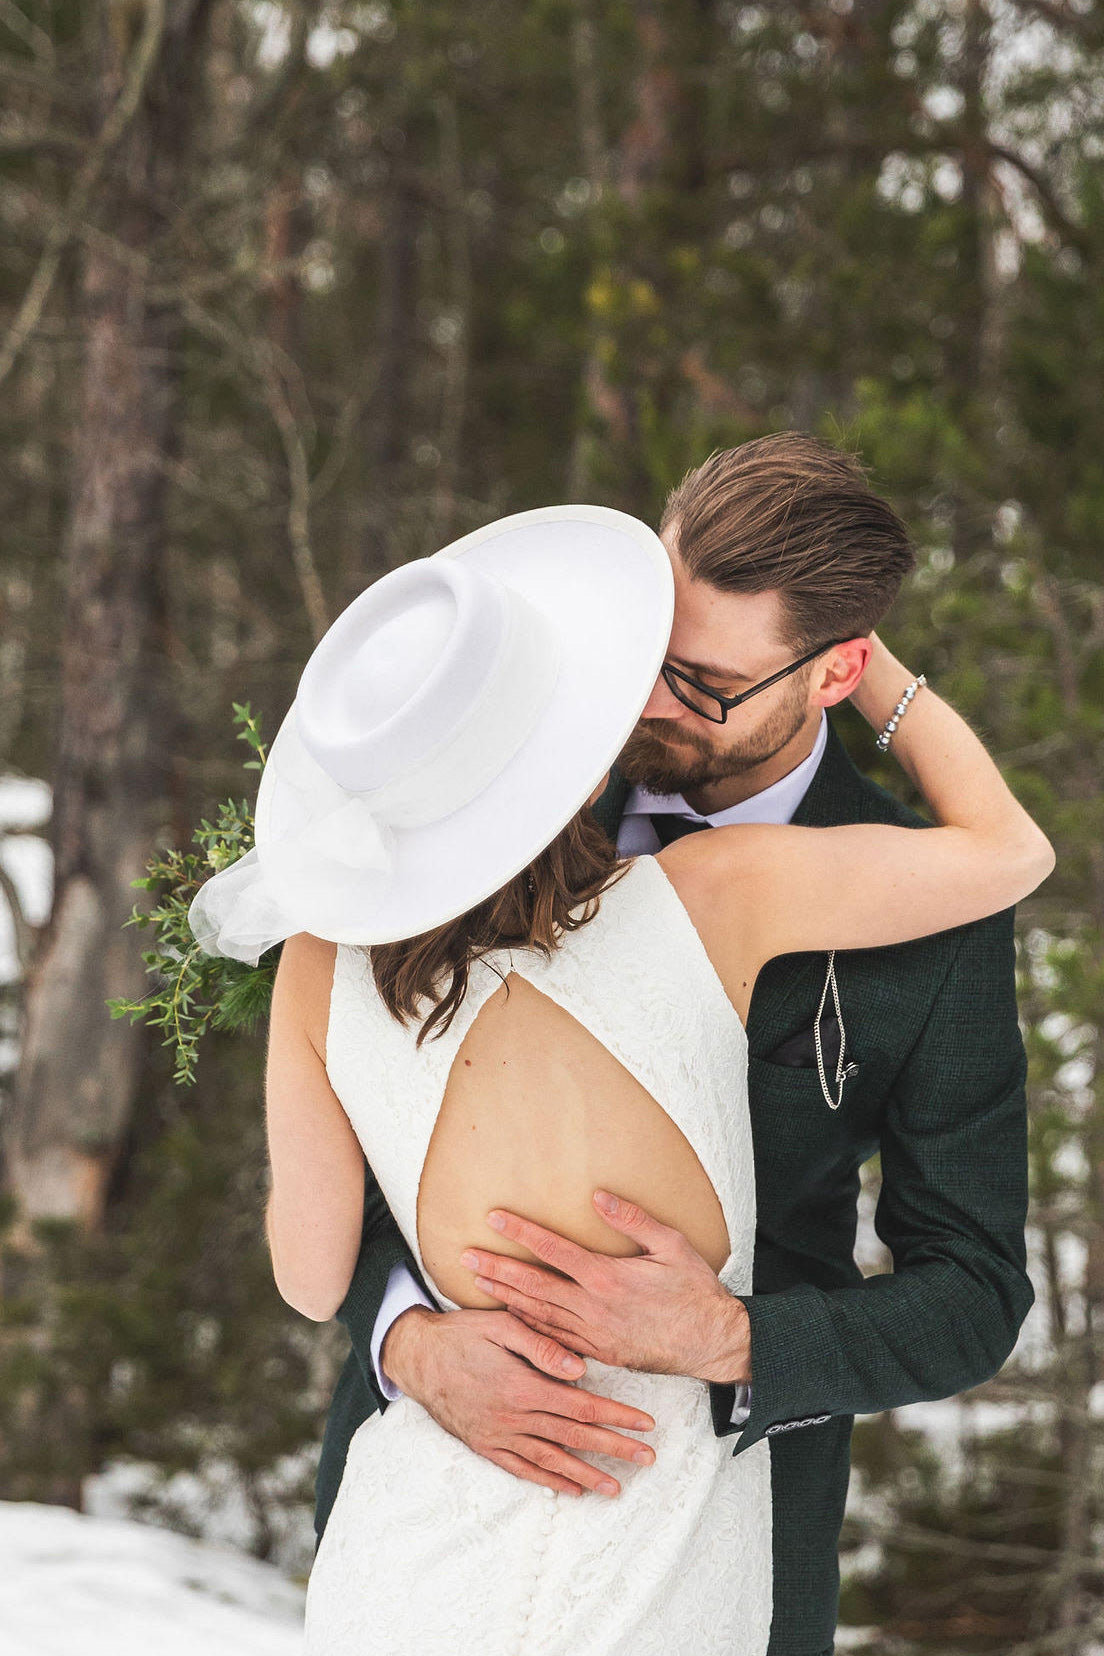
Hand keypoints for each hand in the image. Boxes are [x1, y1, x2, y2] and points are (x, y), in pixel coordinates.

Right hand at [380, 1303, 656, 1498]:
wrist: (416, 1357)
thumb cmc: (462, 1333)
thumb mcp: (501, 1326)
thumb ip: (541, 1346)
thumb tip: (580, 1368)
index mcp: (524, 1386)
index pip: (582, 1406)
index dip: (617, 1415)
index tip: (646, 1423)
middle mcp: (514, 1418)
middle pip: (575, 1438)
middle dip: (615, 1448)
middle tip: (648, 1459)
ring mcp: (499, 1436)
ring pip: (552, 1460)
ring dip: (587, 1475)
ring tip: (617, 1487)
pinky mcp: (485, 1445)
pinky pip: (522, 1469)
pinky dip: (548, 1481)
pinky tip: (570, 1489)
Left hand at [459, 1190, 750, 1384]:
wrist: (712, 1342)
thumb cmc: (695, 1290)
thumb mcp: (672, 1245)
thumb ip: (633, 1219)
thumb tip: (598, 1196)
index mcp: (607, 1277)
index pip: (554, 1250)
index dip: (522, 1233)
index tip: (494, 1219)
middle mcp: (593, 1307)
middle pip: (534, 1286)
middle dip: (497, 1269)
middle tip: (465, 1256)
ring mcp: (593, 1335)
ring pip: (538, 1315)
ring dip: (505, 1298)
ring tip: (476, 1282)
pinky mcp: (599, 1353)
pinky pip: (554, 1339)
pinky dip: (528, 1326)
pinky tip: (512, 1317)